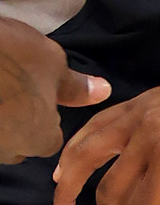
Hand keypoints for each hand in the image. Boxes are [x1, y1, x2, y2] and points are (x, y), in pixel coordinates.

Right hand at [0, 9, 107, 163]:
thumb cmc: (12, 55)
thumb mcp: (52, 64)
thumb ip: (75, 87)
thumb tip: (103, 92)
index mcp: (38, 138)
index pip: (49, 142)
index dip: (44, 119)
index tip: (37, 97)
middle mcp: (6, 149)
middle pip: (17, 146)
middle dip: (17, 126)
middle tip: (12, 93)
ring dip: (0, 122)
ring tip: (1, 91)